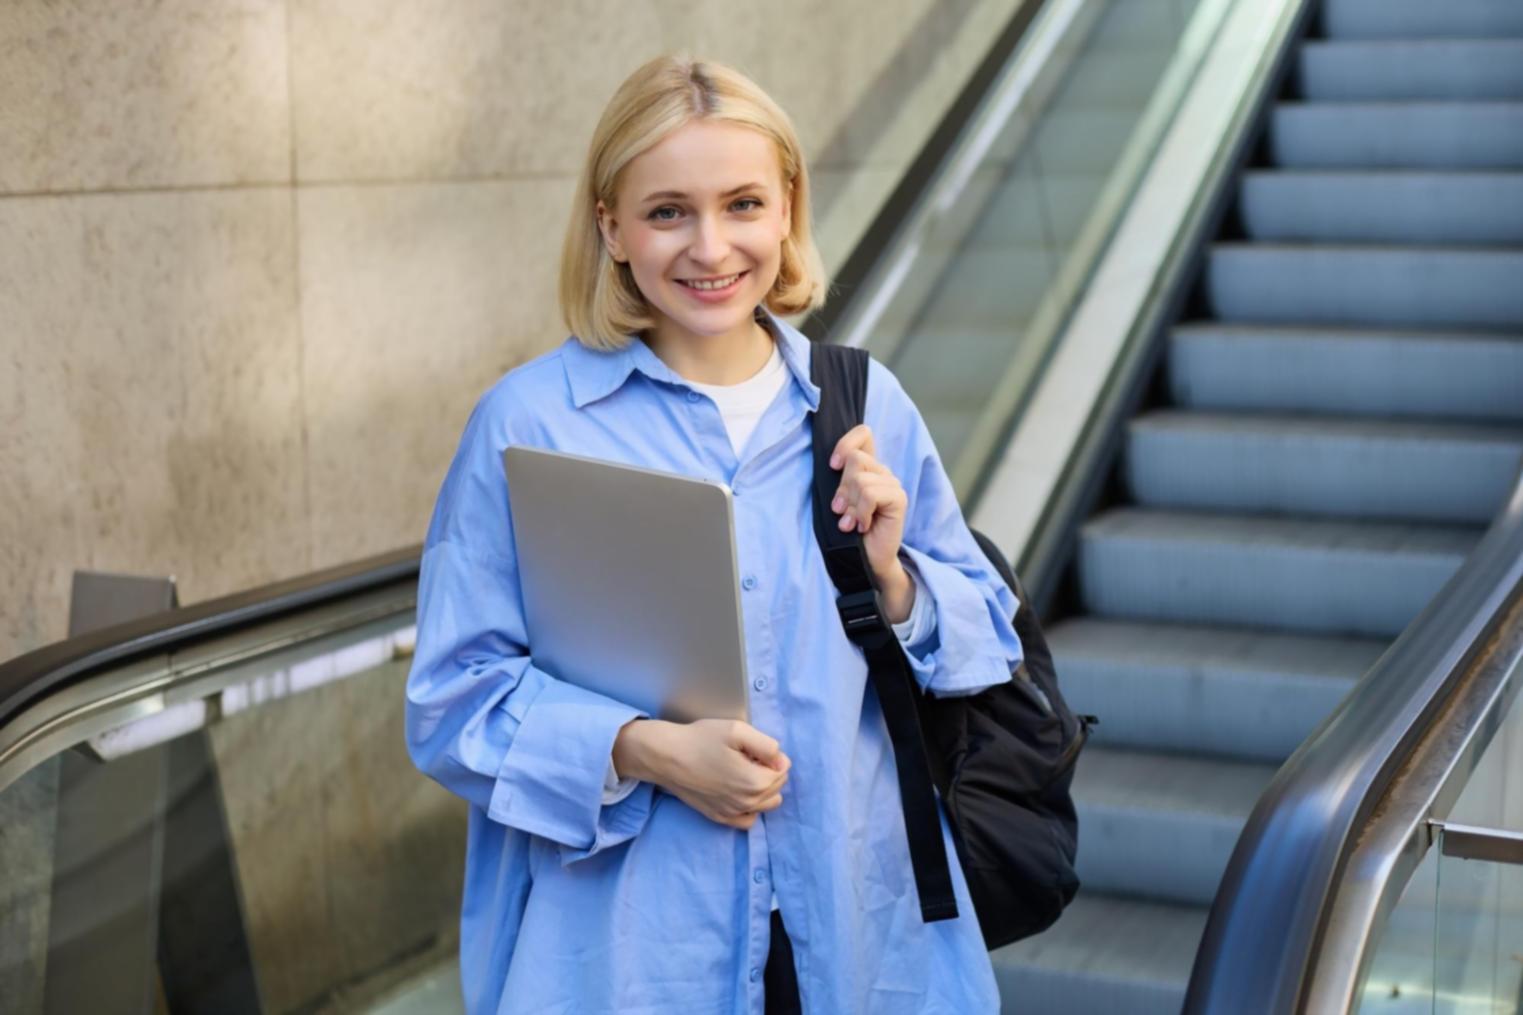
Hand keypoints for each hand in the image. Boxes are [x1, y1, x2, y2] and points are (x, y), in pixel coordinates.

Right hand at [613, 718, 789, 829]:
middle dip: (768, 771)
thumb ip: (768, 746)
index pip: (783, 770)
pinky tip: (739, 792)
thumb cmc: (700, 740)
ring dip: (763, 789)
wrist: (667, 757)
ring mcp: (733, 813)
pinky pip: (748, 820)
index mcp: (755, 782)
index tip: (752, 749)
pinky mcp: (719, 817)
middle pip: (776, 787)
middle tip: (745, 757)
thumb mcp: (738, 730)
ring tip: (743, 772)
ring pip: (766, 804)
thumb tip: (781, 761)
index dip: (772, 756)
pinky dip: (750, 807)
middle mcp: (747, 803)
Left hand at [829, 423, 909, 591]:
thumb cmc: (848, 531)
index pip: (863, 434)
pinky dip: (861, 512)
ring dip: (850, 505)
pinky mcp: (898, 498)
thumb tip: (835, 463)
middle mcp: (882, 473)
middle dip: (842, 488)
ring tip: (850, 523)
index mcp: (868, 468)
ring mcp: (892, 485)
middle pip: (855, 460)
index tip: (833, 466)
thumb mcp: (839, 500)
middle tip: (841, 511)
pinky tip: (862, 526)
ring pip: (860, 478)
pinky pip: (870, 494)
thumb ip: (840, 479)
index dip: (845, 443)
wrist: (864, 560)